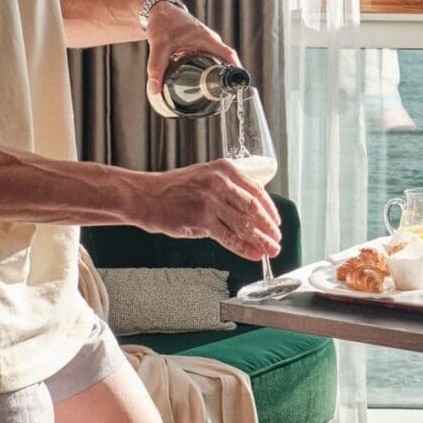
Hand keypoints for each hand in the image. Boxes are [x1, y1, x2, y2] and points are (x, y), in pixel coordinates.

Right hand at [139, 161, 282, 260]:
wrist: (145, 196)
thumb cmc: (173, 188)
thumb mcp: (204, 176)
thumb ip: (227, 188)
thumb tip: (249, 210)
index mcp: (224, 169)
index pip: (256, 191)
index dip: (270, 210)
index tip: (276, 222)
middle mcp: (220, 183)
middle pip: (253, 208)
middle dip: (269, 227)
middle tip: (277, 239)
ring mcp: (210, 201)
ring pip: (244, 224)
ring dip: (261, 240)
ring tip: (270, 250)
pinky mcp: (201, 220)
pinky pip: (229, 237)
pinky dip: (243, 248)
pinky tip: (252, 253)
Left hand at [143, 1, 240, 93]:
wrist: (157, 11)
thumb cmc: (162, 23)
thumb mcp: (159, 46)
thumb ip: (156, 68)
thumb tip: (154, 90)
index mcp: (206, 38)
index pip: (228, 54)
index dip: (236, 70)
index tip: (239, 84)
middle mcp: (209, 40)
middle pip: (224, 60)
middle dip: (227, 77)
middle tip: (225, 95)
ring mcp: (205, 42)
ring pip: (216, 60)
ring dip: (217, 74)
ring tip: (215, 92)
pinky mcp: (198, 45)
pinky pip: (208, 58)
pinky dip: (207, 69)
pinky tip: (201, 81)